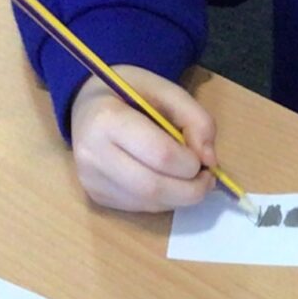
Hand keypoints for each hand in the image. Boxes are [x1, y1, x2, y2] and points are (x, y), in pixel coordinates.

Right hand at [69, 69, 218, 211]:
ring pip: (149, 202)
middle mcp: (92, 154)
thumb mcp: (167, 91)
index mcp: (107, 119)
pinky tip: (167, 182)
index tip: (203, 160)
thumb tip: (209, 160)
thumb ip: (196, 119)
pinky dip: (163, 200)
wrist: (88, 107)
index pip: (160, 155)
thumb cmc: (130, 94)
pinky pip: (140, 207)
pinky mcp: (96, 195)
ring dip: (180, 198)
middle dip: (191, 190)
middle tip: (207, 179)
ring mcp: (91, 179)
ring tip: (190, 179)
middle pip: (153, 187)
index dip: (190, 163)